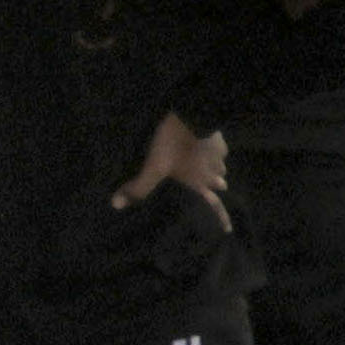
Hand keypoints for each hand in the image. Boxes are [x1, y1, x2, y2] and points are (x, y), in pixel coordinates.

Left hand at [114, 111, 229, 225]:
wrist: (194, 114)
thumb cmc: (175, 145)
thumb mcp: (153, 167)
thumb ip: (138, 186)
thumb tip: (116, 205)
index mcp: (199, 182)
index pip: (215, 205)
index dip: (222, 218)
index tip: (228, 230)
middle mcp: (213, 171)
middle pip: (220, 183)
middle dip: (215, 186)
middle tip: (211, 188)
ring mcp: (218, 152)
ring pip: (219, 165)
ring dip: (214, 167)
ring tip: (205, 165)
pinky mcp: (217, 135)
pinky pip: (218, 146)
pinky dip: (213, 148)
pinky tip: (204, 143)